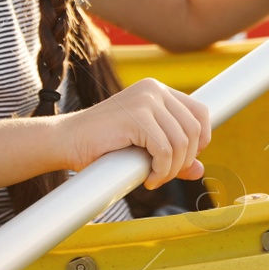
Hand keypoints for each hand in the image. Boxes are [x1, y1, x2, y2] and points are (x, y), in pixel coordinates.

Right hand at [57, 79, 211, 190]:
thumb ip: (173, 155)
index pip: (200, 112)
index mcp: (158, 90)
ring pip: (181, 142)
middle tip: (164, 176)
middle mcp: (155, 90)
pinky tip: (148, 179)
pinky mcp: (136, 116)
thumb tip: (201, 170)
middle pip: (194, 129)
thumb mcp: (145, 148)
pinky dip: (161, 171)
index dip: (201, 140)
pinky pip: (164, 150)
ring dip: (172, 169)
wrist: (67, 140)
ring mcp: (146, 100)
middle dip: (185, 160)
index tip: (184, 160)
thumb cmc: (103, 145)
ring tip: (155, 179)